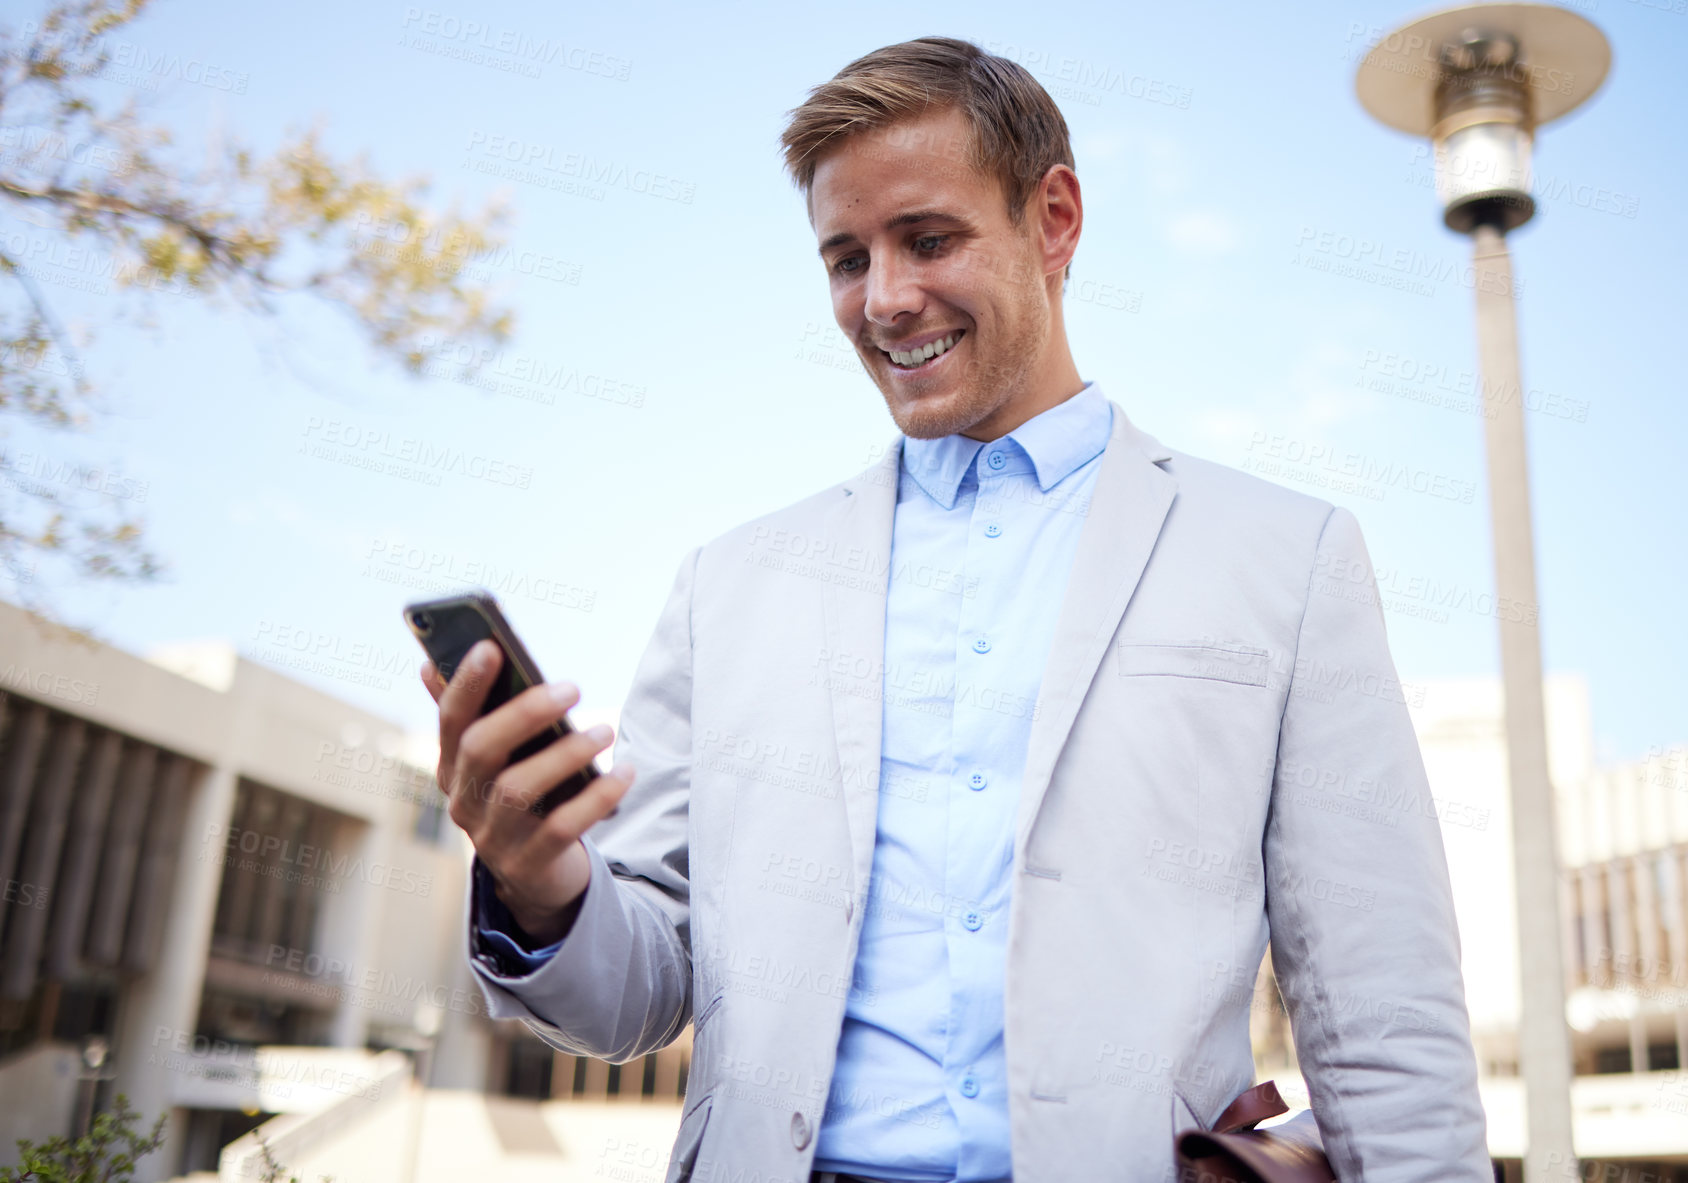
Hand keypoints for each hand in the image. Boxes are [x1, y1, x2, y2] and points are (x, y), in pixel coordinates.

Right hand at [423, 640, 634, 944]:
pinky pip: (562, 828)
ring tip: (604, 731)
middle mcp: (464, 801)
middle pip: (480, 749)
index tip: (491, 646)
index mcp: (453, 767)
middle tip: (572, 689)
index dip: (467, 683)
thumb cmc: (522, 800)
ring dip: (565, 754)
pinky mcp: (528, 864)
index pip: (450, 720)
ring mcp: (492, 837)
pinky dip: (596, 798)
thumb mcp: (497, 760)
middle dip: (524, 713)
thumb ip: (476, 713)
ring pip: (518, 790)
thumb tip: (432, 662)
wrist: (538, 876)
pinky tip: (624, 773)